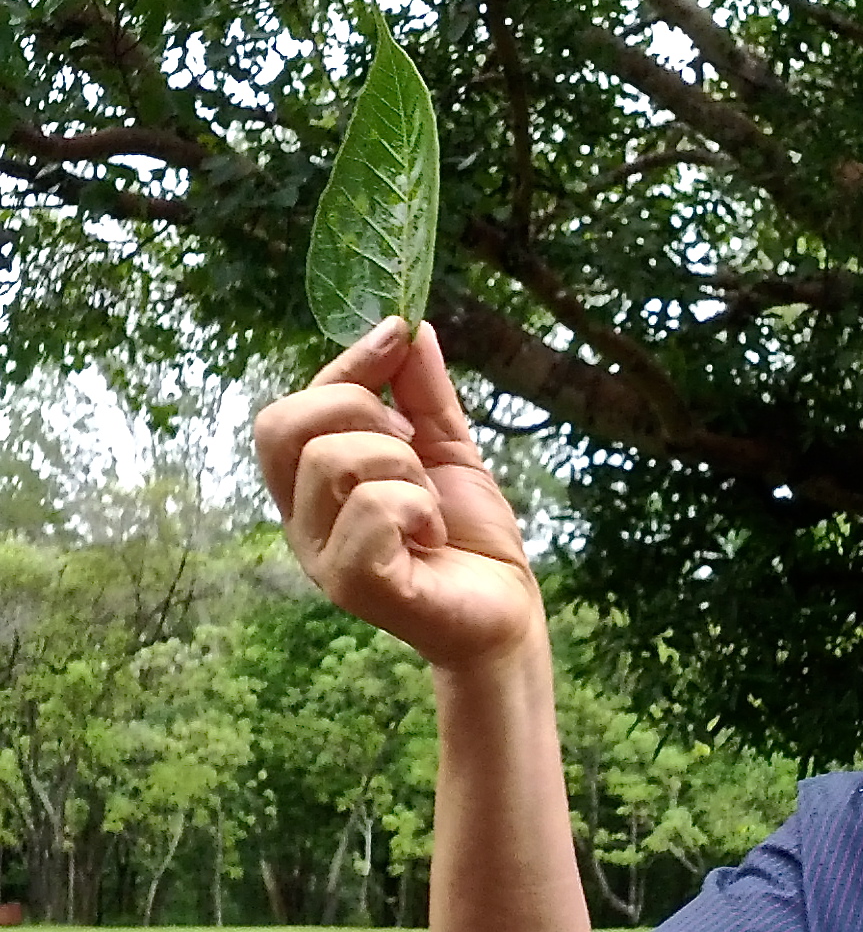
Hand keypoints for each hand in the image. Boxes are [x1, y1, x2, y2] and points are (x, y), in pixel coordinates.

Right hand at [254, 317, 541, 670]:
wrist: (507, 607)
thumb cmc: (469, 535)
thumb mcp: (448, 449)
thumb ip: (422, 392)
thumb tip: (408, 324)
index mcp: (311, 485)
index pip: (293, 406)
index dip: (347, 363)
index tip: (399, 336)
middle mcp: (300, 519)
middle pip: (287, 423)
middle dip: (367, 415)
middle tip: (415, 453)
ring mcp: (319, 554)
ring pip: (335, 460)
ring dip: (406, 470)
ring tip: (430, 507)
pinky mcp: (352, 584)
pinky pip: (371, 508)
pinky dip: (418, 509)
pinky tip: (433, 536)